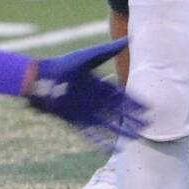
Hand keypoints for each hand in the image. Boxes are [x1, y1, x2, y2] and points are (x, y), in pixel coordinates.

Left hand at [23, 38, 144, 150]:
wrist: (40, 79)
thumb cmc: (63, 65)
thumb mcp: (89, 56)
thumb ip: (108, 51)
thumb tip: (129, 39)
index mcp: (99, 86)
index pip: (122, 96)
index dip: (135, 102)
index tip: (148, 107)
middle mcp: (95, 100)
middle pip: (118, 111)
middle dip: (133, 118)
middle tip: (148, 125)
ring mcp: (85, 112)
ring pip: (108, 124)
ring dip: (122, 132)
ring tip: (135, 139)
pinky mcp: (74, 121)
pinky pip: (91, 134)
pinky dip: (102, 142)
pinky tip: (112, 148)